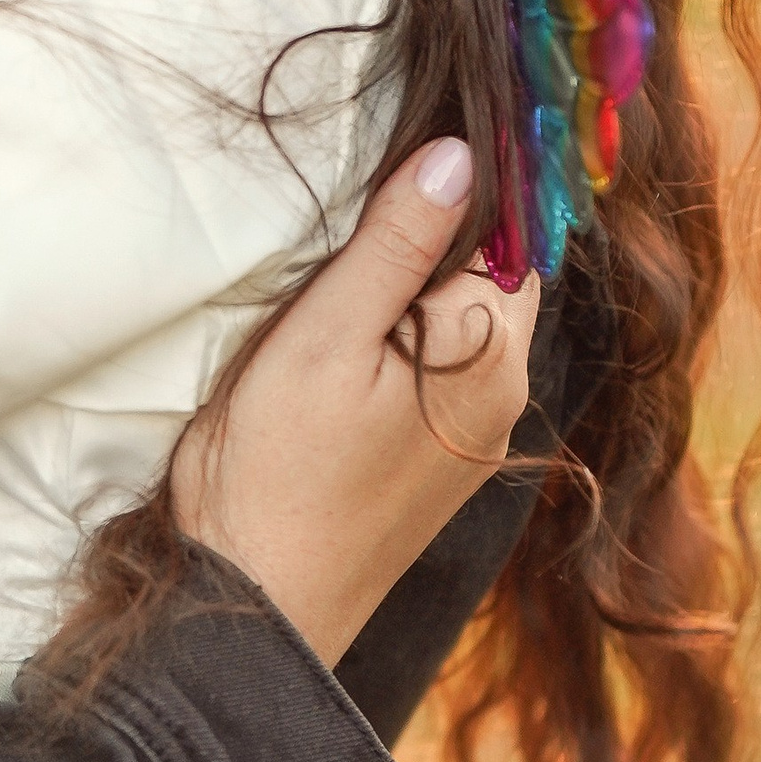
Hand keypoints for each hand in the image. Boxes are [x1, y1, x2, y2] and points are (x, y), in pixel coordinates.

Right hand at [171, 139, 539, 664]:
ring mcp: (475, 433)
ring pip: (457, 319)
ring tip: (331, 288)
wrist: (256, 608)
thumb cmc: (277, 472)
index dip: (451, 188)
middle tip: (342, 226)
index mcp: (487, 352)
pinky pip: (437, 367)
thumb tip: (458, 154)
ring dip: (406, 291)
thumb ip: (394, 245)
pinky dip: (399, 341)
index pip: (504, 228)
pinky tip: (342, 349)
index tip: (389, 164)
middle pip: (485, 272)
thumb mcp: (323, 338)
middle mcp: (503, 392)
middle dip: (427, 239)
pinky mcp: (437, 461)